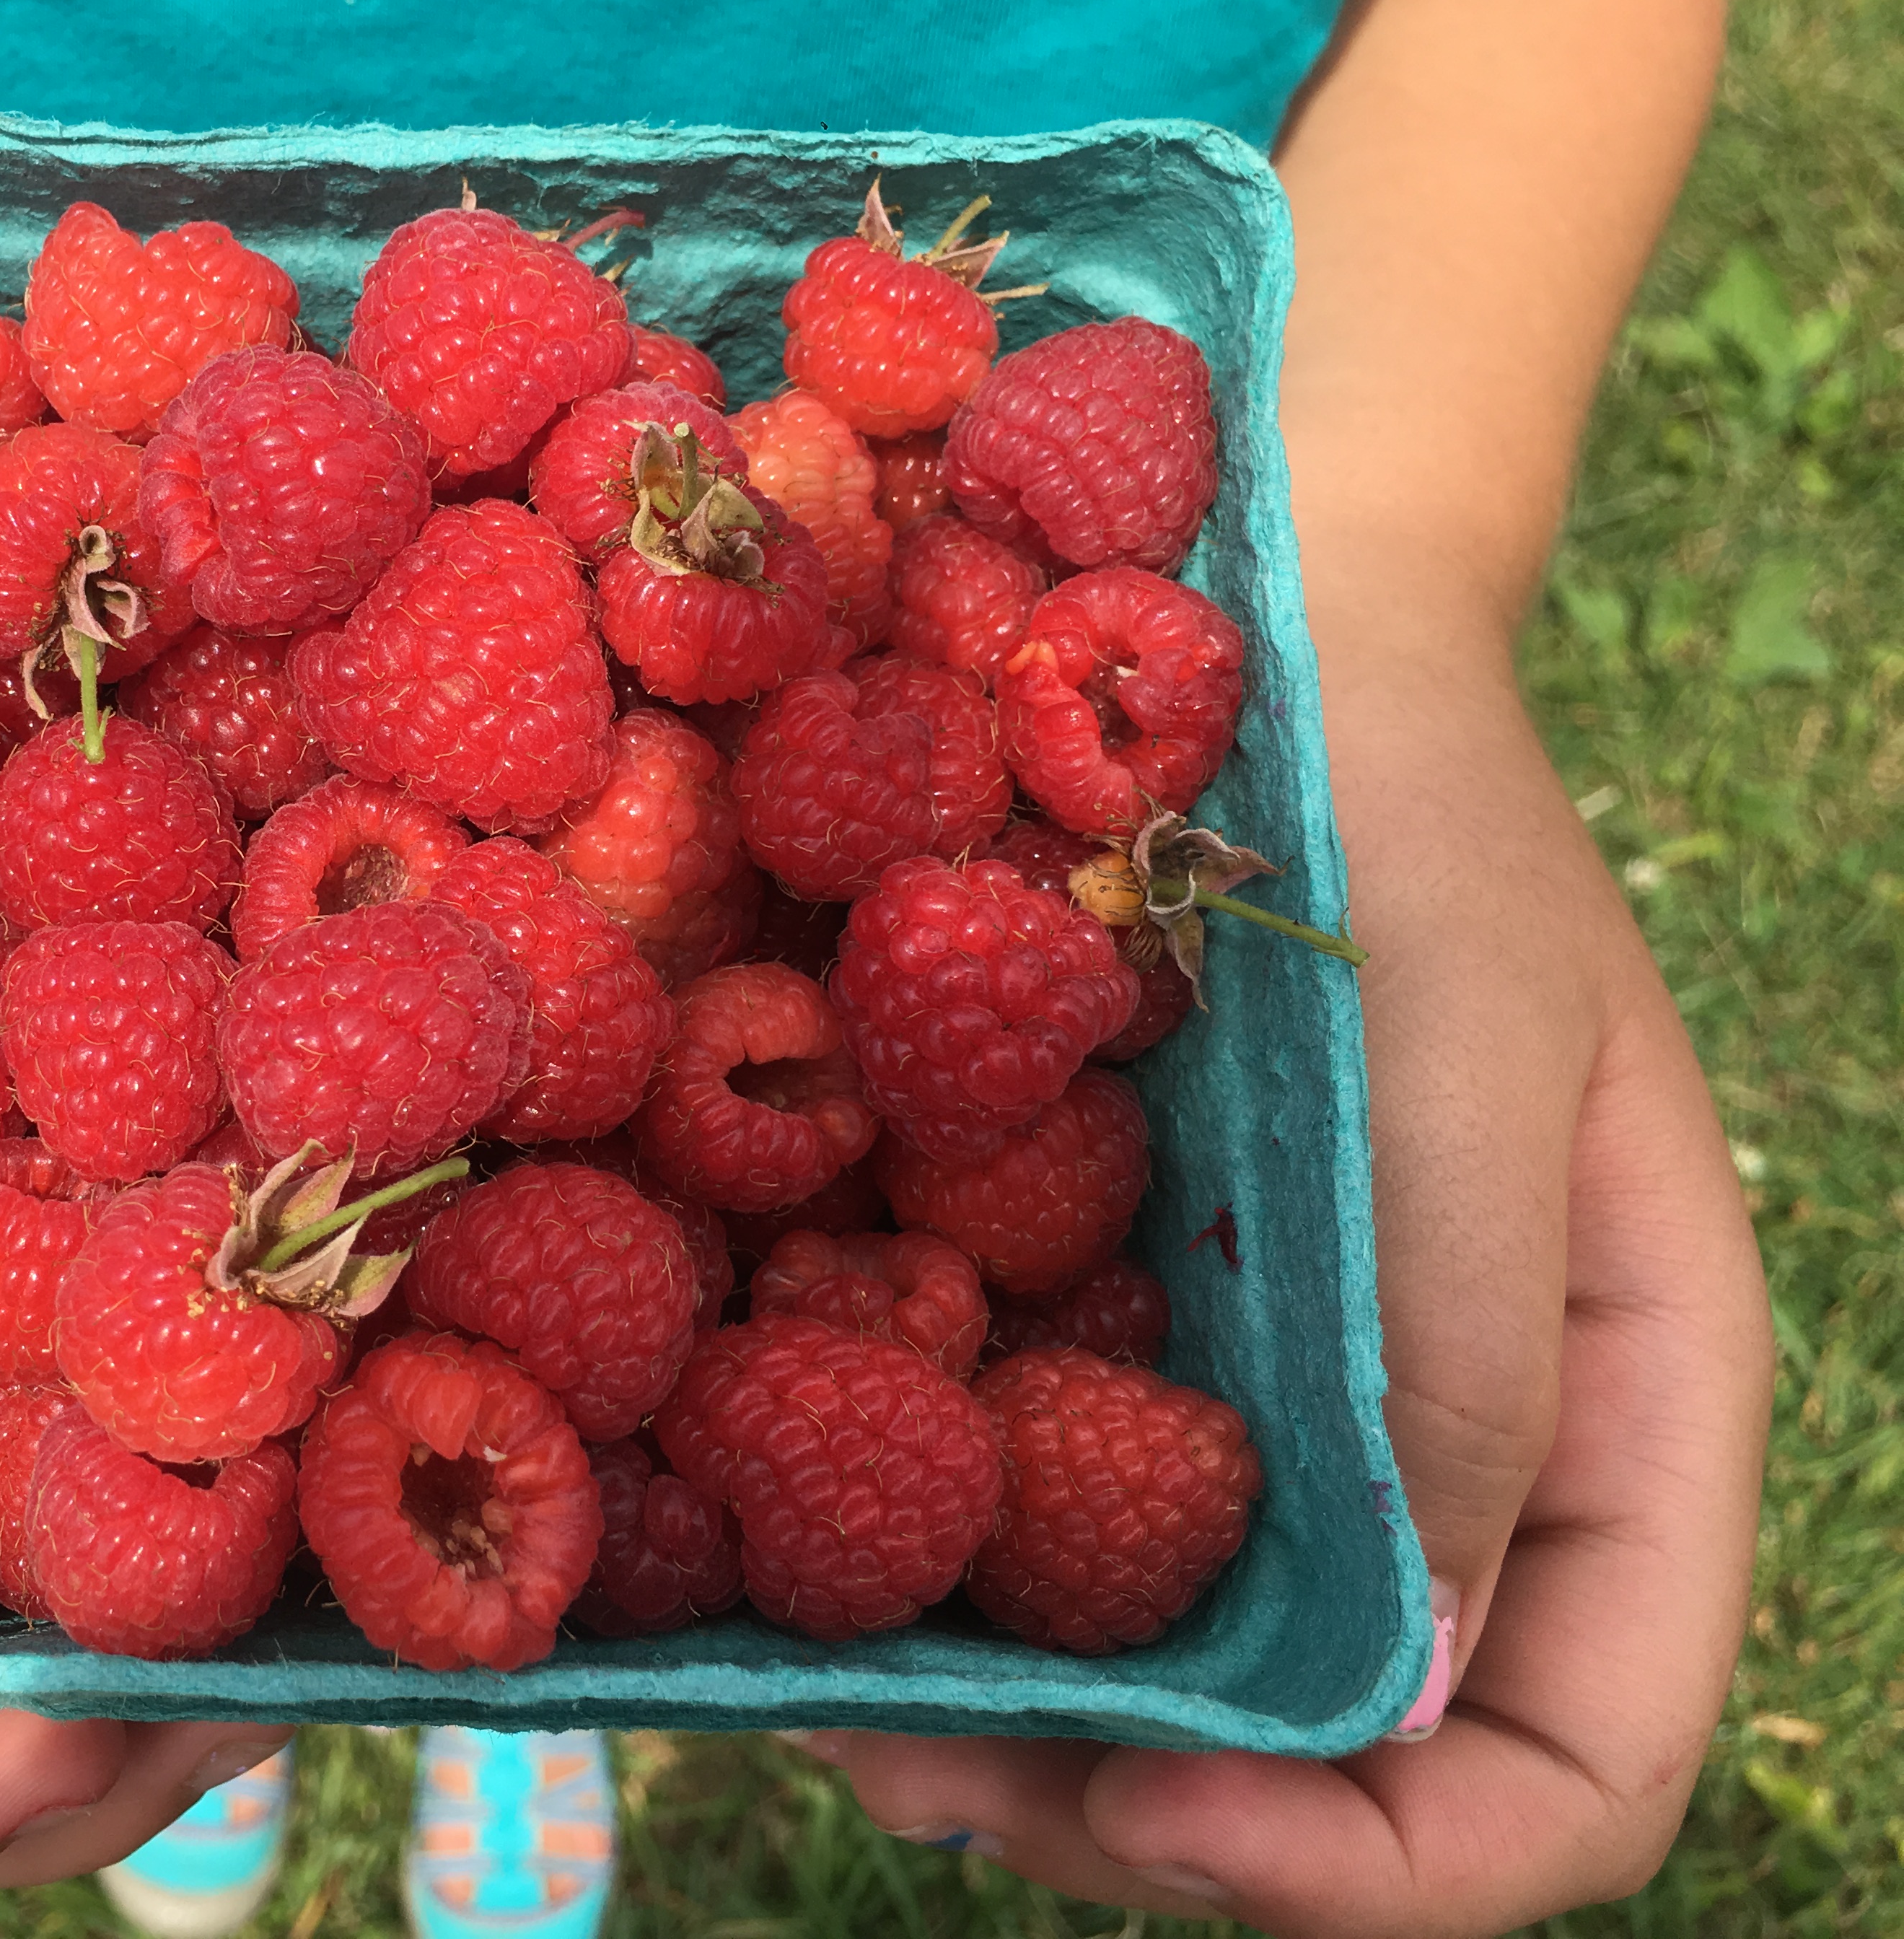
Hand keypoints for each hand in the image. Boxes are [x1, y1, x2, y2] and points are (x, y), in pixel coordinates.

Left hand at [805, 633, 1771, 1934]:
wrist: (1263, 635)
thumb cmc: (1406, 809)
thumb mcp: (1480, 1050)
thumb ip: (1475, 1352)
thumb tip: (1400, 1673)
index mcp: (1619, 1412)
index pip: (1583, 1755)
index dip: (1394, 1861)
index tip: (1167, 1809)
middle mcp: (1465, 1446)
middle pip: (1363, 1760)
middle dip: (1159, 1819)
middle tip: (936, 1781)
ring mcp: (1293, 1395)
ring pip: (1197, 1668)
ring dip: (1034, 1734)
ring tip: (852, 1711)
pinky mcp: (1147, 1318)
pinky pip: (1074, 1516)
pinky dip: (965, 1582)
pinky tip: (830, 1566)